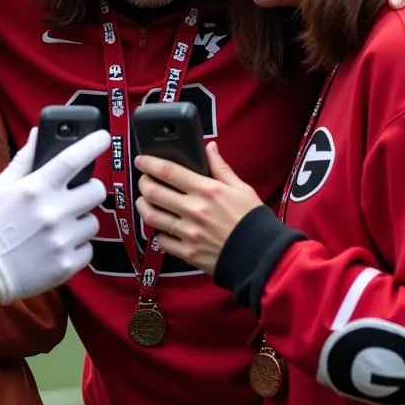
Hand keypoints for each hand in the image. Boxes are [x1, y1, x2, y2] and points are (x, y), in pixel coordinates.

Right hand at [0, 127, 108, 303]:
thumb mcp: (1, 186)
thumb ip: (25, 159)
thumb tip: (38, 133)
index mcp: (36, 188)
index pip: (72, 158)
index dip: (92, 144)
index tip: (103, 137)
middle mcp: (52, 212)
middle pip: (96, 191)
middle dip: (89, 190)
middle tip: (75, 196)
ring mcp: (61, 240)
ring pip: (92, 222)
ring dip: (80, 222)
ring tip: (57, 227)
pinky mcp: (66, 264)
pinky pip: (87, 249)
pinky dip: (75, 248)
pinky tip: (55, 247)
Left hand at [134, 143, 262, 275]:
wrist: (262, 256)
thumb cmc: (253, 221)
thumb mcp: (241, 188)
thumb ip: (221, 167)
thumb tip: (209, 147)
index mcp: (207, 191)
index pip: (168, 171)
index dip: (149, 163)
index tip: (141, 160)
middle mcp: (194, 210)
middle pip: (153, 192)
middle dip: (142, 183)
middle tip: (143, 180)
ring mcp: (188, 232)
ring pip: (151, 216)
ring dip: (143, 206)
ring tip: (145, 201)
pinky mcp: (187, 252)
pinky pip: (161, 240)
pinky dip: (157, 232)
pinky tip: (161, 226)